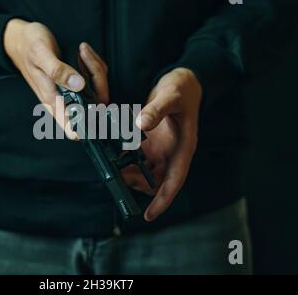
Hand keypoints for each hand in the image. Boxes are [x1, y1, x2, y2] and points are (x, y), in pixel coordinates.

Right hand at [3, 19, 108, 137]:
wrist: (20, 40)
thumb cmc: (28, 47)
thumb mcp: (41, 55)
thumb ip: (57, 71)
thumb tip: (78, 85)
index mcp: (52, 98)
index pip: (73, 123)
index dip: (89, 125)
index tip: (101, 115)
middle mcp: (63, 98)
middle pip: (95, 102)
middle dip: (98, 77)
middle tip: (85, 56)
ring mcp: (71, 90)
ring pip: (98, 89)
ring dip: (96, 67)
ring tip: (82, 51)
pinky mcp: (76, 81)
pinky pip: (95, 78)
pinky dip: (94, 64)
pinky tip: (83, 53)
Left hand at [123, 68, 201, 221]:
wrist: (183, 81)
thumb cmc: (183, 90)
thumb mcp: (171, 96)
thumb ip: (156, 110)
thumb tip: (140, 124)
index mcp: (183, 148)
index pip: (174, 181)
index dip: (162, 200)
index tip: (149, 215)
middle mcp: (172, 153)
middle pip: (156, 181)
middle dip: (138, 184)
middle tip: (121, 175)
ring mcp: (161, 148)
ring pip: (145, 173)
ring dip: (131, 173)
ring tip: (115, 165)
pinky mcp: (151, 142)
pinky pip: (138, 158)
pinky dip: (127, 159)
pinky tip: (115, 154)